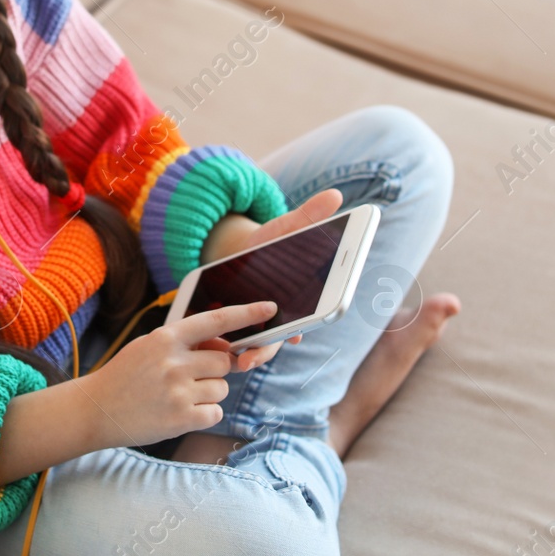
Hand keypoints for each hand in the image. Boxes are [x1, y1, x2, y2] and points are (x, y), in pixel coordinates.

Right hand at [80, 300, 281, 449]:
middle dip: (214, 371)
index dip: (247, 313)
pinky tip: (179, 413)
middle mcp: (174, 362)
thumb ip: (186, 344)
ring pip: (222, 388)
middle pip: (224, 361)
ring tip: (178, 397)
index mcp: (167, 337)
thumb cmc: (126, 375)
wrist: (95, 410)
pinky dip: (204, 415)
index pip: (216, 320)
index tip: (270, 309)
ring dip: (209, 394)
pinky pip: (215, 413)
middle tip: (188, 379)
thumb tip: (225, 347)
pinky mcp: (180, 419)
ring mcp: (178, 391)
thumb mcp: (150, 347)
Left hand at [195, 188, 345, 364]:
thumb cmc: (266, 246)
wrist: (234, 257)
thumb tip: (336, 195)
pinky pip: (236, 346)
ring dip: (254, 355)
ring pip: (261, 347)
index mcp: (302, 297)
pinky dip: (229, 351)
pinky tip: (218, 351)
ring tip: (241, 360)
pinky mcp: (237, 331)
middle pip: (285, 337)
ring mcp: (260, 328)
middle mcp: (284, 318)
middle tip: (270, 350)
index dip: (318, 316)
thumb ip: (308, 217)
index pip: (316, 310)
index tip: (314, 322)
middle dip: (274, 347)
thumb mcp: (283, 229)